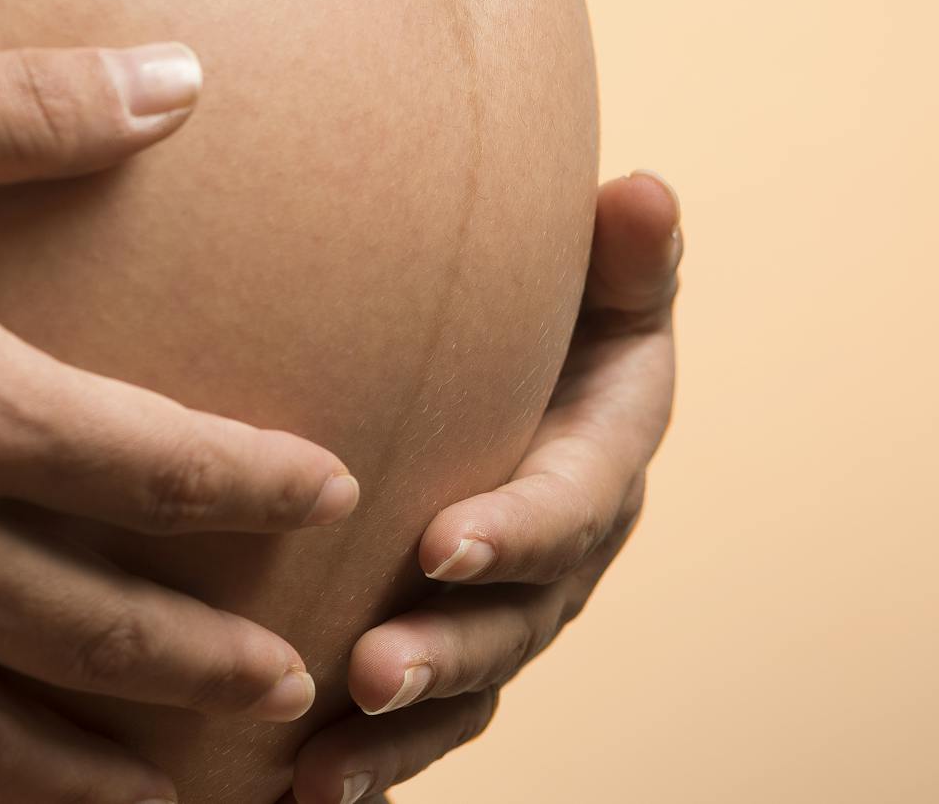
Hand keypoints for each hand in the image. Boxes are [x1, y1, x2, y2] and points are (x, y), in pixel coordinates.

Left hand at [284, 171, 682, 803]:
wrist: (519, 363)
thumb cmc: (558, 307)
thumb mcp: (606, 281)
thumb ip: (627, 255)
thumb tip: (643, 195)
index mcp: (603, 455)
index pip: (570, 500)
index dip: (518, 529)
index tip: (443, 542)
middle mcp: (566, 552)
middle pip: (516, 620)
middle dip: (446, 651)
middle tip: (371, 670)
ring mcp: (511, 612)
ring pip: (466, 687)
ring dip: (399, 732)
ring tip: (321, 764)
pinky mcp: (453, 649)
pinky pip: (420, 725)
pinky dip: (367, 768)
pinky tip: (294, 798)